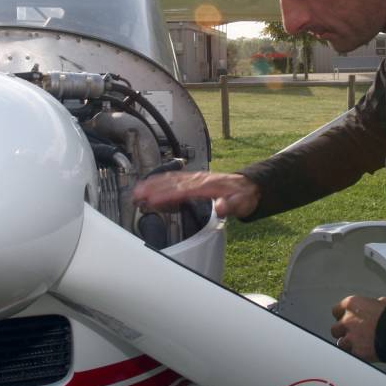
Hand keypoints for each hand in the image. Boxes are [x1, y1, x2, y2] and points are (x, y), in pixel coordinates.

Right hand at [132, 171, 259, 218]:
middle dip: (153, 188)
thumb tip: (221, 207)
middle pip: (172, 183)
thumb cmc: (243, 196)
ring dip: (153, 184)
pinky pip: (174, 178)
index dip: (167, 195)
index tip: (152, 200)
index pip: (182, 191)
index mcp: (207, 186)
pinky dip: (160, 181)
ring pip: (170, 179)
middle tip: (136, 195)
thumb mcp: (242, 203)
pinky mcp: (193, 180)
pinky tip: (150, 185)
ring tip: (137, 191)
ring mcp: (195, 178)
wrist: (248, 186)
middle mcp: (199, 180)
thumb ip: (231, 205)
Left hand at [330, 295, 385, 362]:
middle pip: (336, 328)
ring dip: (348, 345)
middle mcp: (348, 320)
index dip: (343, 316)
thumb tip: (378, 304)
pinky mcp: (356, 352)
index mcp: (353, 304)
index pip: (336, 310)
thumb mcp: (385, 302)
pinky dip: (356, 355)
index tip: (348, 319)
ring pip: (341, 343)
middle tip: (353, 333)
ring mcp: (350, 337)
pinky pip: (351, 355)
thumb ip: (374, 304)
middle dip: (343, 332)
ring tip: (359, 345)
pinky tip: (364, 353)